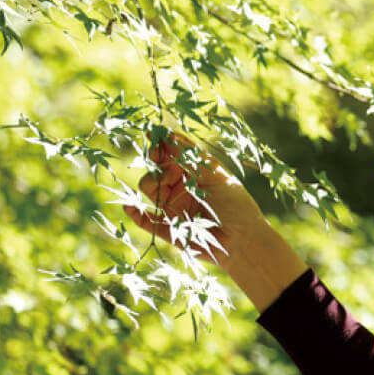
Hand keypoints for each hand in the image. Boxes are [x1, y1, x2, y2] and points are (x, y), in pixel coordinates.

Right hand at [123, 130, 265, 273]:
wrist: (243, 240)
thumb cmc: (236, 205)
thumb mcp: (216, 176)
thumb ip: (191, 157)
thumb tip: (167, 134)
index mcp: (194, 172)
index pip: (171, 153)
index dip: (161, 144)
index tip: (156, 138)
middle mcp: (181, 186)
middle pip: (156, 167)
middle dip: (156, 161)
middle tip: (161, 160)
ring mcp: (173, 206)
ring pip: (149, 187)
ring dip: (151, 181)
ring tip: (165, 183)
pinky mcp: (169, 228)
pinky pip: (146, 219)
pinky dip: (135, 212)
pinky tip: (130, 207)